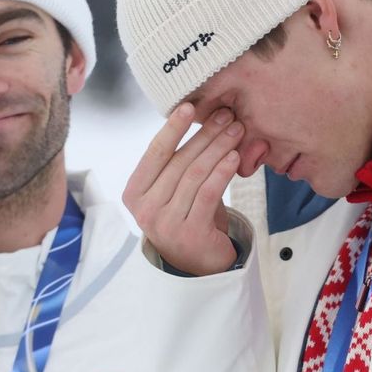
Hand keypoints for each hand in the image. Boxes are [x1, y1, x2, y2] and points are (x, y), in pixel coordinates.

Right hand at [123, 104, 263, 275]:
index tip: (189, 105)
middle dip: (205, 134)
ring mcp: (165, 223)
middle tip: (226, 115)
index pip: (155, 153)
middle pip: (178, 161)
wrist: (199, 265)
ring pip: (194, 175)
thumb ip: (182, 163)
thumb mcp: (177, 191)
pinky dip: (222, 172)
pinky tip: (234, 158)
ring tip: (236, 131)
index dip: (172, 128)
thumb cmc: (189, 219)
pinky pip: (207, 194)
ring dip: (218, 148)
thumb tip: (204, 120)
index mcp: (135, 193)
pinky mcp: (190, 233)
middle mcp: (145, 209)